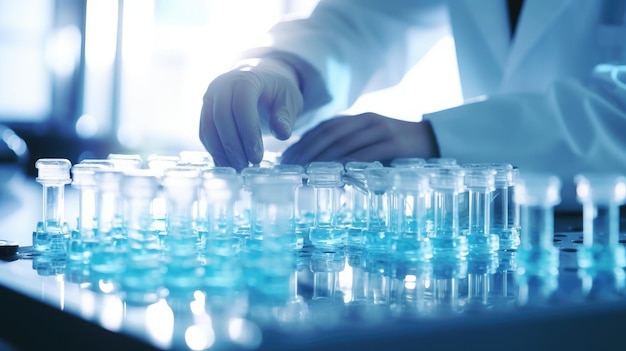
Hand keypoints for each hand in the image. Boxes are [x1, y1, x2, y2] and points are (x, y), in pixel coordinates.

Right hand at [199, 58, 302, 169]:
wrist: (260, 78)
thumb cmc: (277, 90)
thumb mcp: (290, 99)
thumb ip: (286, 116)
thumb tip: (282, 134)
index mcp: (245, 79)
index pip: (242, 106)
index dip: (248, 134)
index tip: (257, 157)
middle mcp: (222, 85)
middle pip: (221, 118)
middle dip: (233, 146)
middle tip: (247, 166)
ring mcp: (210, 97)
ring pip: (208, 127)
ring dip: (221, 151)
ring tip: (238, 168)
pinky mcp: (205, 110)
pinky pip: (205, 132)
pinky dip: (214, 150)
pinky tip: (227, 164)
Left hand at [281, 113, 438, 164]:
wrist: (432, 139)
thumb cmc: (396, 148)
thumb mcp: (370, 143)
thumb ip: (350, 151)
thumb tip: (322, 172)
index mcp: (356, 118)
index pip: (323, 128)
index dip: (303, 142)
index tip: (286, 158)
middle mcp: (365, 120)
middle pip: (329, 134)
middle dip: (307, 151)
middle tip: (291, 168)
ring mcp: (380, 130)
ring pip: (344, 143)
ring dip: (323, 159)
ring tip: (307, 173)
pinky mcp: (393, 143)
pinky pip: (366, 153)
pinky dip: (349, 163)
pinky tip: (336, 173)